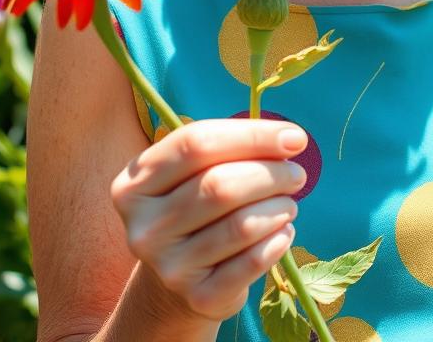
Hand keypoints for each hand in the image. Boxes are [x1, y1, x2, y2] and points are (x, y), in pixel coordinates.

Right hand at [110, 118, 307, 322]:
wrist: (179, 280)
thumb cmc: (197, 206)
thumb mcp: (199, 171)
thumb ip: (234, 147)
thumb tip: (289, 139)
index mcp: (135, 183)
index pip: (196, 144)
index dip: (252, 136)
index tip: (295, 138)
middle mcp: (145, 226)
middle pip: (220, 186)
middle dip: (271, 174)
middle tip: (297, 175)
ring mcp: (167, 267)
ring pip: (241, 225)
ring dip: (279, 208)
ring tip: (289, 204)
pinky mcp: (197, 297)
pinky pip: (252, 262)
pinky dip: (277, 241)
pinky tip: (284, 231)